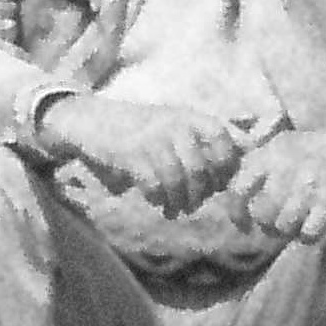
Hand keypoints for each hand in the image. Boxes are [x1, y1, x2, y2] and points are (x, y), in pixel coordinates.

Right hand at [36, 96, 241, 215]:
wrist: (89, 120)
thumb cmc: (136, 129)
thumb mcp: (170, 124)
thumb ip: (200, 141)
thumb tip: (236, 165)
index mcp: (188, 116)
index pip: (223, 140)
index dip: (226, 166)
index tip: (217, 182)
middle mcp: (174, 125)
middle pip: (201, 170)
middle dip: (200, 194)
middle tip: (193, 203)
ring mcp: (152, 139)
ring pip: (179, 182)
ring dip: (179, 202)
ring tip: (174, 209)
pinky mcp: (131, 156)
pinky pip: (155, 186)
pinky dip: (158, 199)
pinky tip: (156, 202)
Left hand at [227, 112, 325, 245]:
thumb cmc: (315, 146)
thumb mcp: (280, 145)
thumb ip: (257, 166)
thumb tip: (234, 193)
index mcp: (267, 156)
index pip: (238, 190)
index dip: (237, 212)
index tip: (243, 224)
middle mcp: (282, 173)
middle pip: (261, 215)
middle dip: (269, 224)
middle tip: (280, 221)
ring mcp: (306, 189)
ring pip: (283, 227)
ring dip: (290, 230)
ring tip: (300, 222)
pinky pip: (308, 235)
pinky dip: (309, 235)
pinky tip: (314, 226)